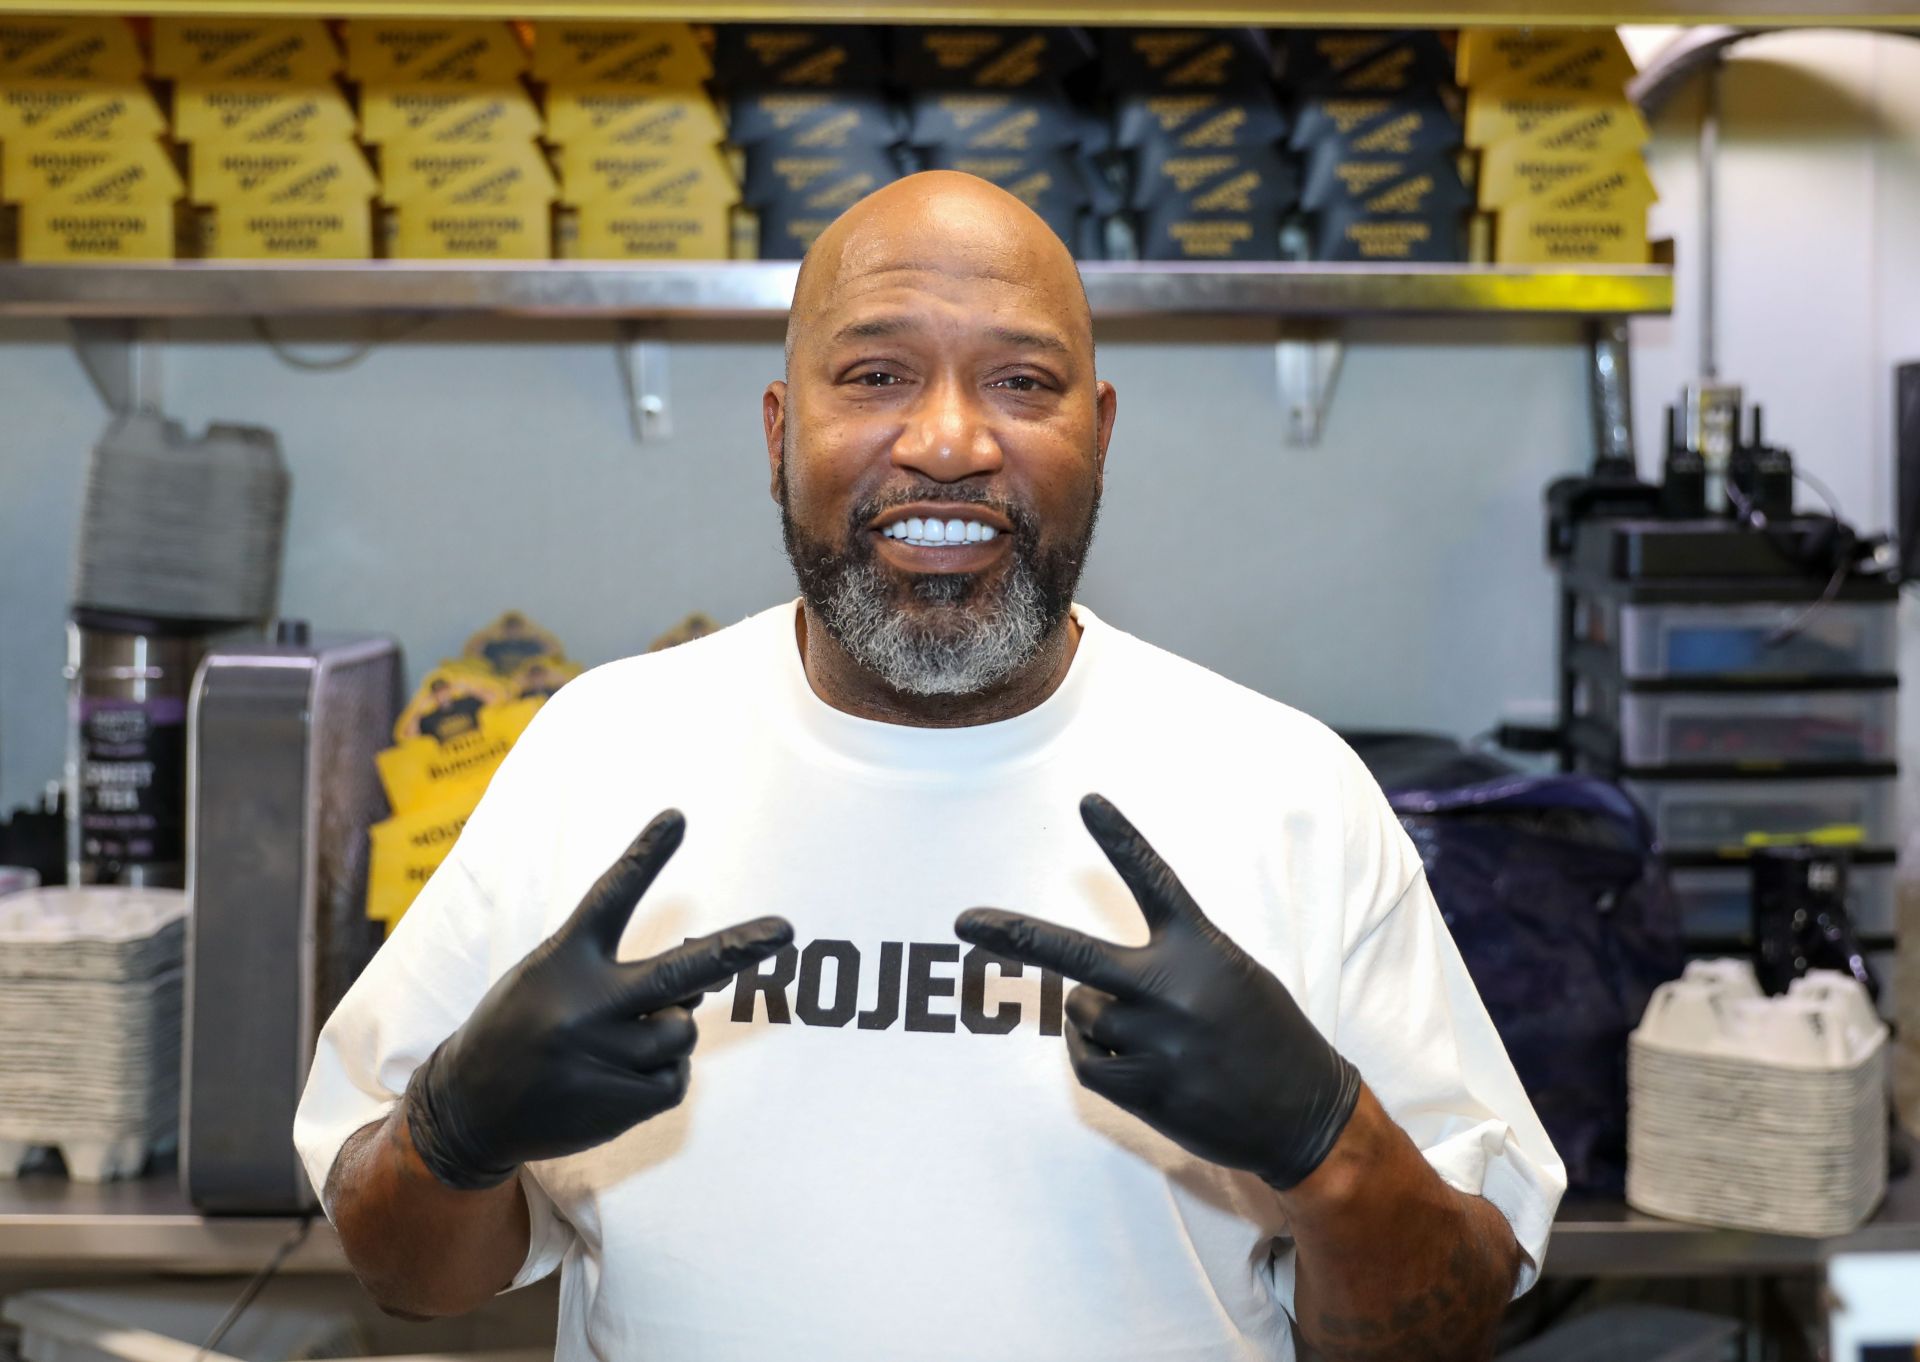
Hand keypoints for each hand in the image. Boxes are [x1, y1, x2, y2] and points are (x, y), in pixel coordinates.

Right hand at [405, 809, 792, 1189]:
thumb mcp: (549, 978)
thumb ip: (616, 973)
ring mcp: (598, 1055)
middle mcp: (582, 1004)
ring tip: (619, 1044)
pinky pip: (675, 1080)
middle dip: (737, 950)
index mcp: (563, 960)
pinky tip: (619, 1078)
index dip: (645, 855)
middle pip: (677, 973)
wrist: (468, 1109)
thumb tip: (699, 989)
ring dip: (667, 1034)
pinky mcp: (611, 1102)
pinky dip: (662, 1076)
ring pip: (681, 1032)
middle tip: (784, 930)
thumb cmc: (522, 1029)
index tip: (678, 816)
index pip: (610, 896)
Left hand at [955, 794, 1360, 1190]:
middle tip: (964, 924)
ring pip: (1081, 1015)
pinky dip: (1101, 1064)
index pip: (1152, 880)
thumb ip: (1169, 965)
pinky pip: (1086, 1064)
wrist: (1305, 1113)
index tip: (1089, 801)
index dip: (1120, 839)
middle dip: (1013, 936)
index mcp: (1200, 946)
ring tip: (1158, 1038)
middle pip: (1072, 955)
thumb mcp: (1232, 976)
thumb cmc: (1264, 1034)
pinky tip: (1145, 1070)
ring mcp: (1154, 1038)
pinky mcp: (1144, 1086)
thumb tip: (1085, 990)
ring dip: (1100, 1022)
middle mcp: (1172, 985)